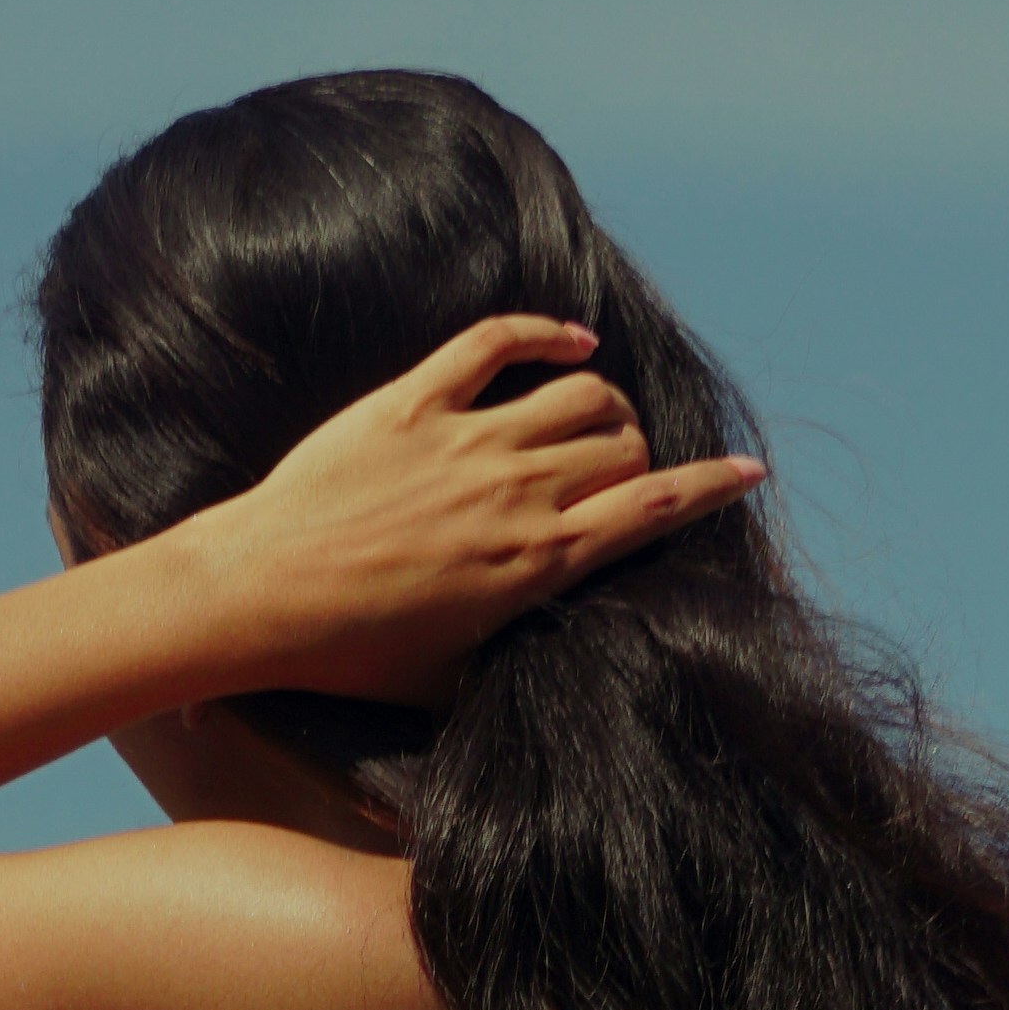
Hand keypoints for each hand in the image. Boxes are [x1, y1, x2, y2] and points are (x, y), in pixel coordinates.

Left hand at [175, 316, 767, 703]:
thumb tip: (555, 643)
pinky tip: (569, 341)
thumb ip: (517, 644)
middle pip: (624, 444)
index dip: (713, 485)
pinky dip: (545, 333)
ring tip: (599, 417)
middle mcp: (517, 493)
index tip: (748, 471)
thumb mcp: (453, 677)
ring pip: (578, 391)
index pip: (657, 507)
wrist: (260, 599)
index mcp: (538, 563)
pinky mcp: (412, 403)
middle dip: (644, 452)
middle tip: (626, 470)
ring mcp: (466, 440)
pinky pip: (497, 343)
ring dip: (605, 400)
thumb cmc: (351, 656)